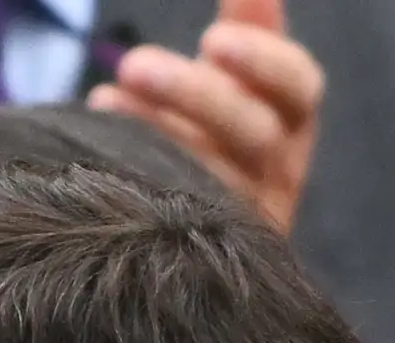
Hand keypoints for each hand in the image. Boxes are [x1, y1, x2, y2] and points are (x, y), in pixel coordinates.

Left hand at [89, 0, 321, 236]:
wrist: (202, 238)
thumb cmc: (222, 134)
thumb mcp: (241, 82)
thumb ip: (249, 31)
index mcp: (292, 122)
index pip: (299, 88)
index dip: (264, 62)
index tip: (213, 40)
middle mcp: (277, 174)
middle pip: (254, 135)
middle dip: (195, 96)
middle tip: (135, 63)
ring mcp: (241, 221)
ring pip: (210, 180)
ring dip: (154, 135)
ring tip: (105, 99)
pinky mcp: (202, 259)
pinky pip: (172, 221)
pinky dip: (133, 177)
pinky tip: (95, 144)